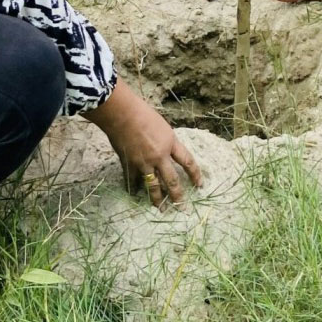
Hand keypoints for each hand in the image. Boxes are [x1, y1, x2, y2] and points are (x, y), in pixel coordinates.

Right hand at [83, 84, 202, 207]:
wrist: (121, 113)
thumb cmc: (142, 113)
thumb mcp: (162, 126)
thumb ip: (166, 141)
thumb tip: (166, 152)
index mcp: (170, 142)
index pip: (187, 161)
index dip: (195, 174)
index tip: (200, 185)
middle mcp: (159, 155)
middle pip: (172, 180)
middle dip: (177, 196)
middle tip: (182, 208)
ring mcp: (144, 162)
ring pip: (153, 186)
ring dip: (157, 199)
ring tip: (160, 209)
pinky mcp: (129, 164)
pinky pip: (133, 181)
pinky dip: (133, 188)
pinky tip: (134, 194)